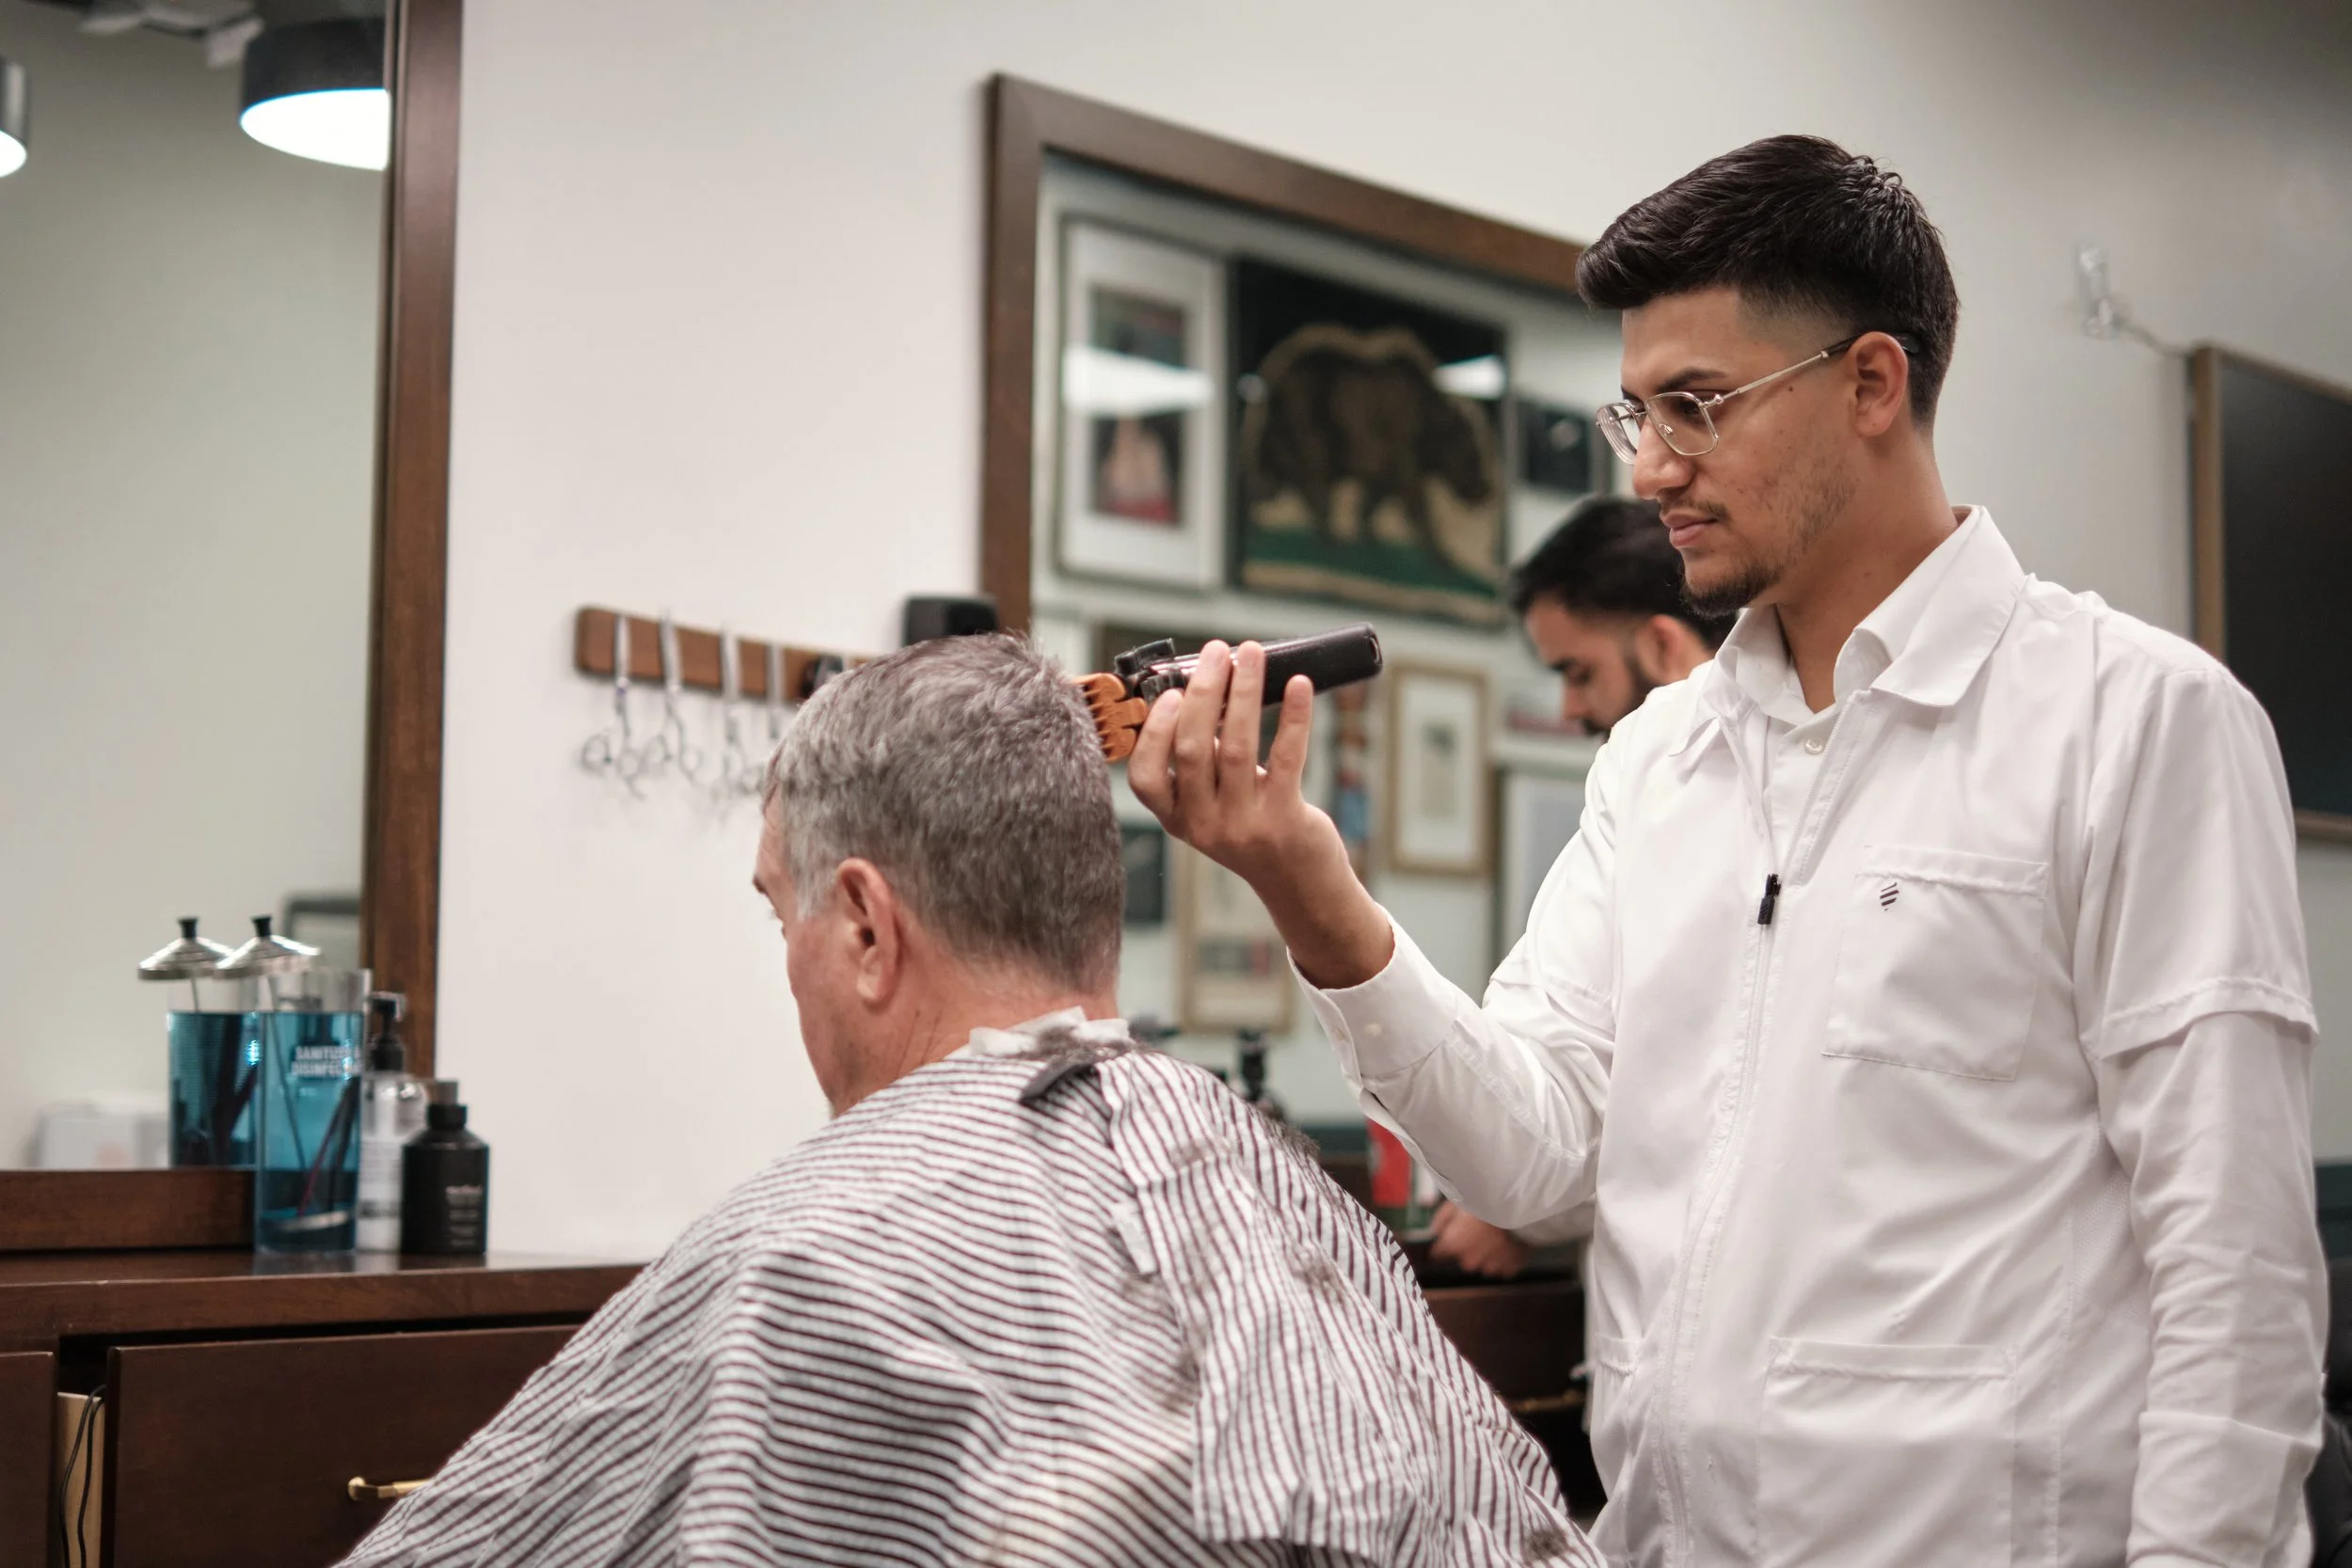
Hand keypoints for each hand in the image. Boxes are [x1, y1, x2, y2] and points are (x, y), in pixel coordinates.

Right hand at [1127, 641, 1391, 987]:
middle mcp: (1204, 824)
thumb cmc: (1254, 829)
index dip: (1154, 732)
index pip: (1146, 779)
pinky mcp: (1285, 819)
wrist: (1301, 885)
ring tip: (1251, 653)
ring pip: (1236, 746)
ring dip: (1243, 692)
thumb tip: (1208, 686)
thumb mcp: (1215, 805)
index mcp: (1178, 819)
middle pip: (1192, 748)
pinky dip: (1292, 717)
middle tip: (1217, 652)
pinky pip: (1285, 757)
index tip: (1170, 693)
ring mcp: (1243, 825)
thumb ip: (1204, 760)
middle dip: (1203, 691)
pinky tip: (1299, 686)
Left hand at [1427, 1201, 1530, 1279]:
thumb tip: (1435, 1232)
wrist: (1520, 1205)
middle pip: (1463, 1259)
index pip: (1438, 1254)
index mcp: (1452, 1245)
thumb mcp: (1457, 1201)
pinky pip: (1503, 1266)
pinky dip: (1504, 1257)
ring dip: (1486, 1254)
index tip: (1448, 1237)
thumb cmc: (1486, 1199)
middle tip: (1478, 1230)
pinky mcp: (1510, 1268)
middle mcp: (1469, 1261)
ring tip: (1495, 1235)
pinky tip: (1507, 1242)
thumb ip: (1442, 1220)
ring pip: (1484, 1264)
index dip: (1442, 1245)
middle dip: (1467, 1248)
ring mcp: (1491, 1267)